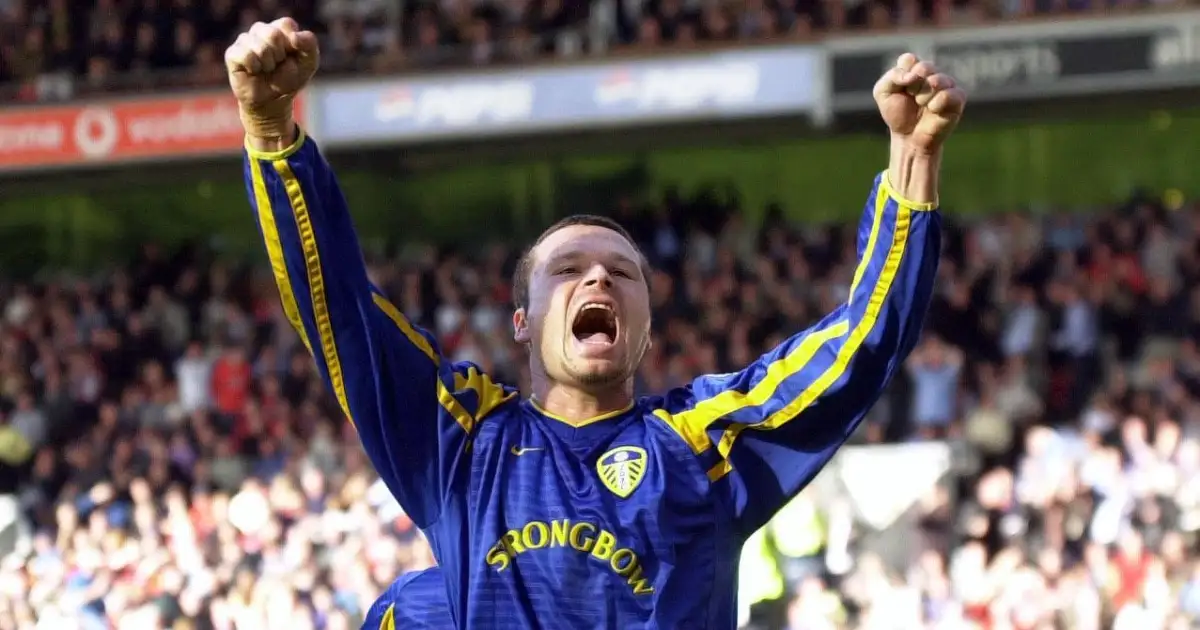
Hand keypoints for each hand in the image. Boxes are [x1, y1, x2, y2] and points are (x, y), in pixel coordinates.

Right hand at [224, 18, 318, 140]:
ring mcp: (244, 40)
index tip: (291, 57)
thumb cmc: (290, 78)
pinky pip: (245, 55)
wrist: (273, 100)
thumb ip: (309, 44)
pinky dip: (254, 67)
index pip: (286, 24)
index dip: (293, 45)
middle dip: (280, 55)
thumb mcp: (309, 62)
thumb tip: (294, 37)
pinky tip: (254, 72)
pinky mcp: (232, 53)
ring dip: (268, 64)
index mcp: (279, 28)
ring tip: (266, 70)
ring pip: (259, 45)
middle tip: (277, 65)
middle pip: (273, 34)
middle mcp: (260, 30)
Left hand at [873, 53, 965, 154]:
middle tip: (912, 98)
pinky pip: (950, 93)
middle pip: (924, 67)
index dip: (902, 76)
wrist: (909, 138)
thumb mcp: (883, 92)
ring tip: (922, 105)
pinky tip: (933, 110)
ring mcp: (946, 84)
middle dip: (914, 86)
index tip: (901, 90)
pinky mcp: (958, 97)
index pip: (909, 60)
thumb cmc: (897, 114)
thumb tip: (913, 76)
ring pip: (937, 80)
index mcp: (914, 69)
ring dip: (924, 96)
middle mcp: (932, 73)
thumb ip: (893, 76)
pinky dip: (938, 103)